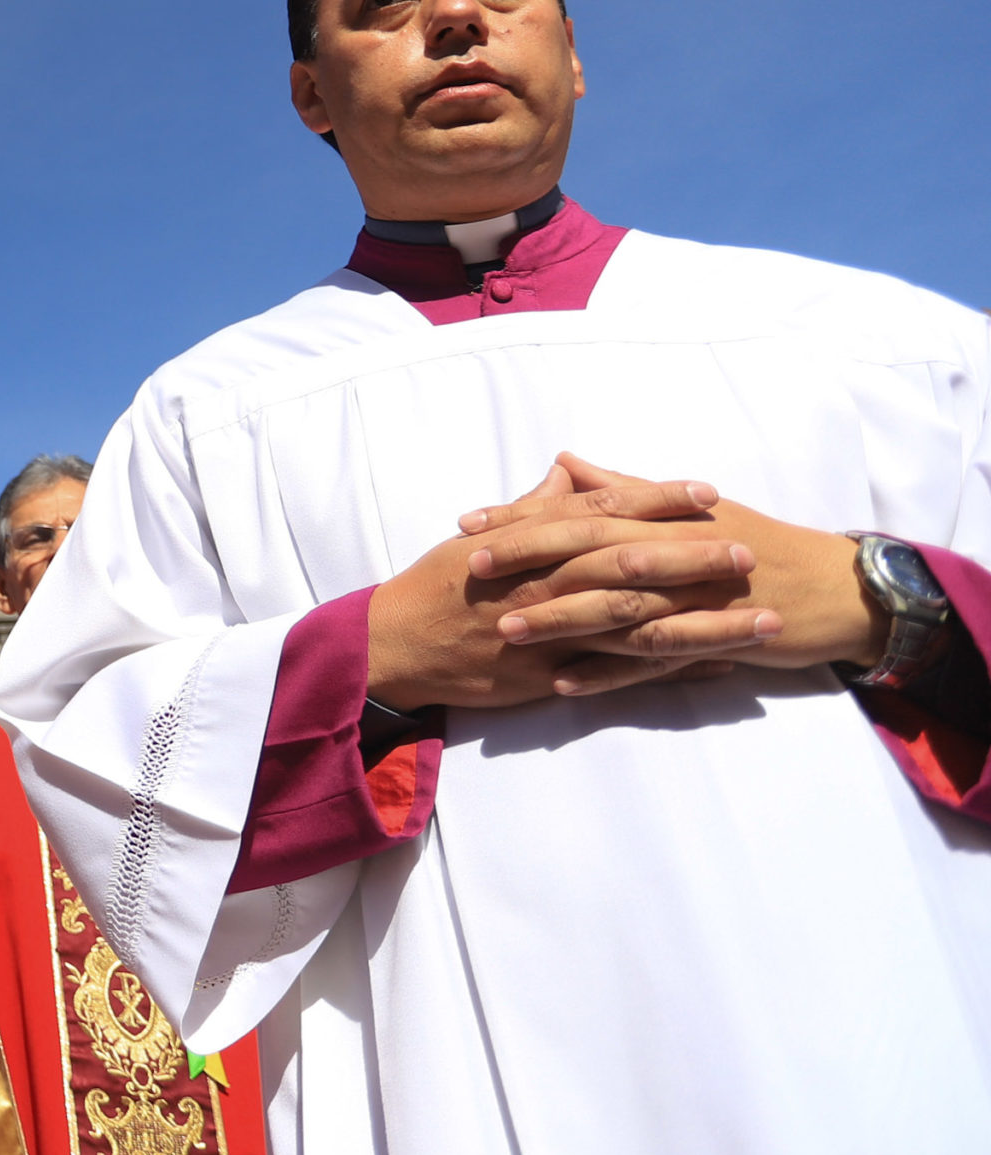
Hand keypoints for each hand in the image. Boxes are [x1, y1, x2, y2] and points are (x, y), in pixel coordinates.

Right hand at [369, 457, 774, 708]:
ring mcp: (551, 633)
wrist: (396, 646)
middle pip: (630, 565)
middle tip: (748, 553)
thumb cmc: (437, 586)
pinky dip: (672, 671)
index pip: (603, 512)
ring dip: (703, 621)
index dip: (656, 500)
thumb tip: (568, 477)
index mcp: (532, 543)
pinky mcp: (550, 676)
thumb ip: (531, 510)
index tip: (706, 492)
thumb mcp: (480, 538)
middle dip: (693, 559)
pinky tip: (717, 664)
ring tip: (759, 618)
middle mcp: (545, 584)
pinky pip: (621, 675)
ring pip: (637, 624)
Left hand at [461, 454, 886, 687]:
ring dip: (561, 620)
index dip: (524, 517)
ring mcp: (693, 599)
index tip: (470, 523)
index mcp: (664, 517)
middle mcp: (675, 551)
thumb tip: (565, 462)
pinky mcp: (712, 641)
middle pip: (594, 551)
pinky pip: (651, 661)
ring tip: (506, 630)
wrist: (836, 589)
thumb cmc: (756, 544)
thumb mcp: (690, 509)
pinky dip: (608, 672)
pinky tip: (562, 681)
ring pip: (619, 607)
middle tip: (474, 568)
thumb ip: (623, 488)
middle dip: (532, 558)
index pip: (584, 510)